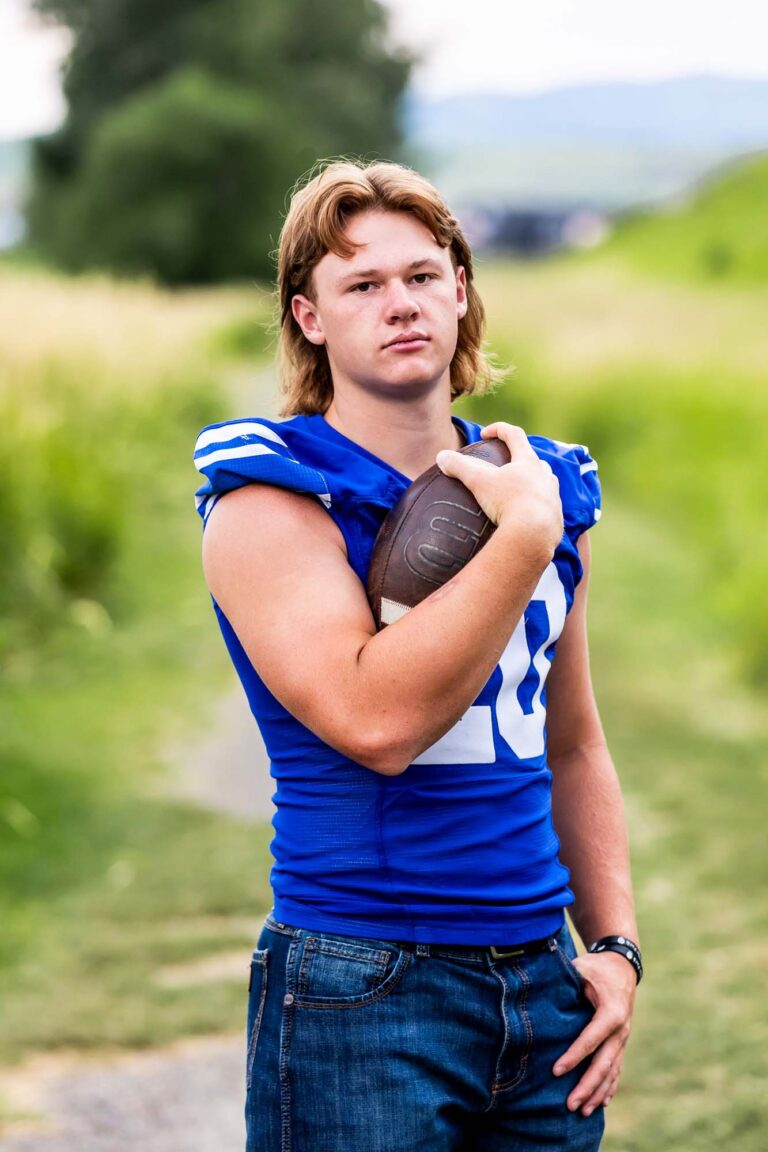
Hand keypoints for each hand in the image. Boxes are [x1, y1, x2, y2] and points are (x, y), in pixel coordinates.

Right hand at [435, 422, 562, 555]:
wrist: (534, 535)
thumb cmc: (507, 503)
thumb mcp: (478, 482)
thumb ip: (459, 467)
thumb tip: (441, 457)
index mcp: (527, 462)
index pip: (514, 435)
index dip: (498, 430)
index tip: (484, 434)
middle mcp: (544, 476)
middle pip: (533, 460)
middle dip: (519, 459)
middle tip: (504, 467)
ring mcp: (552, 496)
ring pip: (544, 483)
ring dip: (531, 483)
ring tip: (515, 493)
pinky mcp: (555, 518)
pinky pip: (546, 508)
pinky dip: (534, 508)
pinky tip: (524, 518)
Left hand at [553, 950, 636, 1115]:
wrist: (621, 966)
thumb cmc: (596, 967)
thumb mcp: (582, 968)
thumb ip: (565, 979)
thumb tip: (538, 984)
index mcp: (612, 1011)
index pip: (591, 1039)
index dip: (574, 1056)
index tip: (556, 1071)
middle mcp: (621, 1029)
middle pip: (604, 1063)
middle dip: (587, 1085)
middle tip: (569, 1104)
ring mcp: (623, 1038)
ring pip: (612, 1071)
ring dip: (597, 1092)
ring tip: (581, 1111)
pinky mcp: (621, 1042)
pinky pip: (616, 1069)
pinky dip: (609, 1087)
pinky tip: (601, 1104)